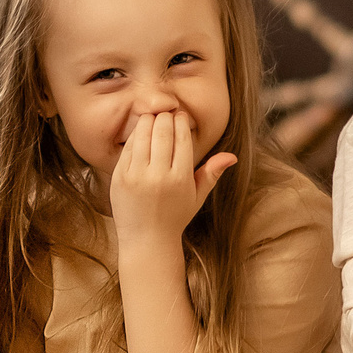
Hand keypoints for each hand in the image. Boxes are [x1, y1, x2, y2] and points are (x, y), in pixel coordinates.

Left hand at [108, 110, 233, 247]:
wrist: (147, 240)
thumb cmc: (175, 216)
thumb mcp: (197, 196)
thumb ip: (212, 173)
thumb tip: (233, 156)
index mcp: (180, 179)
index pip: (181, 138)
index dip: (181, 121)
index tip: (180, 115)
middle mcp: (158, 176)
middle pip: (162, 131)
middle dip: (165, 117)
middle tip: (167, 113)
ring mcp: (136, 176)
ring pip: (142, 134)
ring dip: (149, 120)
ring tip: (153, 117)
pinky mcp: (119, 177)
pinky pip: (128, 148)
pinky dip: (135, 135)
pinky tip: (141, 133)